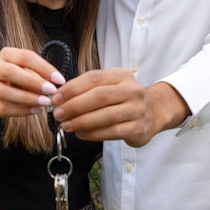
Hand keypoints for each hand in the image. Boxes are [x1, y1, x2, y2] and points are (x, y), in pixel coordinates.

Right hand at [0, 47, 65, 117]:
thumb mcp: (26, 69)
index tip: (60, 80)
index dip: (44, 68)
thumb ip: (39, 74)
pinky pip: (4, 108)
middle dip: (33, 82)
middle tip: (51, 91)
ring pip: (4, 92)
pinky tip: (36, 110)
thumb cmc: (15, 78)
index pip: (25, 57)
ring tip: (45, 102)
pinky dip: (22, 111)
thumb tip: (57, 83)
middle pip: (10, 72)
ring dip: (28, 98)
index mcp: (6, 54)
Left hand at [51, 68, 190, 146]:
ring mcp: (137, 109)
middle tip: (58, 114)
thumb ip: (88, 89)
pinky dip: (93, 134)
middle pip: (99, 96)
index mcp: (122, 75)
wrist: (154, 112)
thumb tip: (59, 98)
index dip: (72, 88)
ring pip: (106, 116)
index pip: (94, 78)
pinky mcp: (138, 128)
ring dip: (82, 122)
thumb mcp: (111, 86)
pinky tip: (81, 134)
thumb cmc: (124, 99)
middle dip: (75, 106)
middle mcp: (132, 90)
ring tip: (66, 126)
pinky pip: (112, 132)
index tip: (56, 98)